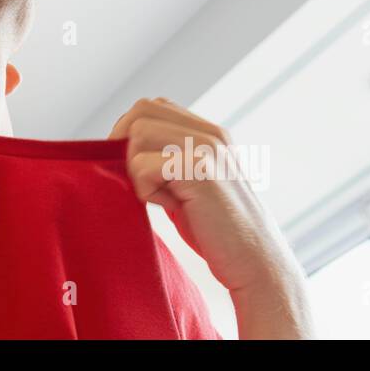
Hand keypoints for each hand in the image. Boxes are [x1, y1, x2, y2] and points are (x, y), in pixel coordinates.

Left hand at [109, 97, 304, 297]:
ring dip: (136, 170)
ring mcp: (207, 147)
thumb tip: (114, 150)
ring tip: (162, 197)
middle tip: (140, 183)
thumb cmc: (216, 232)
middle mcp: (209, 133)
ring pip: (137, 135)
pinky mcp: (199, 168)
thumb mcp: (188, 184)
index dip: (128, 132)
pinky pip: (143, 165)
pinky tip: (170, 206)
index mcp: (208, 133)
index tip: (131, 168)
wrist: (255, 263)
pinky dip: (145, 190)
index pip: (151, 107)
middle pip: (141, 111)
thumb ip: (163, 160)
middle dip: (125, 146)